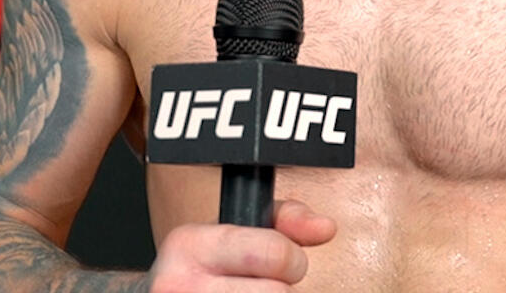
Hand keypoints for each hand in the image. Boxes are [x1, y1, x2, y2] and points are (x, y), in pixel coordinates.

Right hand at [147, 200, 337, 290]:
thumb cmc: (202, 268)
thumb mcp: (231, 232)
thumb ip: (284, 220)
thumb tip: (323, 228)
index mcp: (190, 245)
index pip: (274, 253)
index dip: (293, 260)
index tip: (286, 262)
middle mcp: (181, 286)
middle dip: (283, 290)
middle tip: (268, 286)